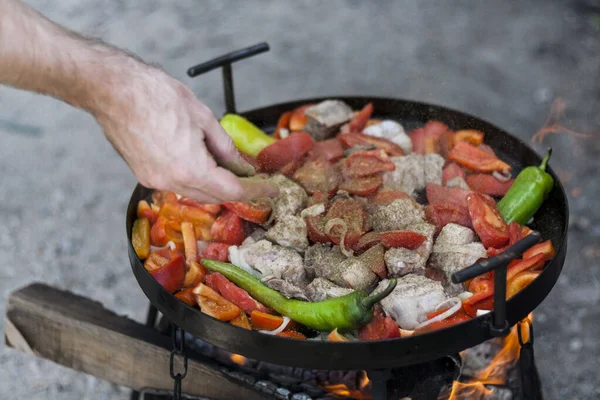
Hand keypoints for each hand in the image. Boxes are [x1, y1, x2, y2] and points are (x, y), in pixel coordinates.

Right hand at [93, 62, 276, 202]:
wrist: (112, 89)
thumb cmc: (155, 95)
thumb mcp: (203, 117)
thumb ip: (224, 146)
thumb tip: (239, 164)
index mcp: (191, 169)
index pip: (233, 191)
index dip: (256, 191)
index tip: (271, 190)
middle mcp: (171, 182)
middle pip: (214, 196)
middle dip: (237, 190)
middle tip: (255, 179)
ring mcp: (155, 181)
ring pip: (195, 192)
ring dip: (215, 185)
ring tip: (232, 170)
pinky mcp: (144, 174)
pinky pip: (178, 184)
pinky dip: (195, 179)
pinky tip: (204, 165)